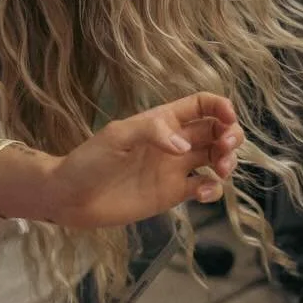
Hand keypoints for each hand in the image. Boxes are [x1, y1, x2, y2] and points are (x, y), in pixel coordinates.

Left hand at [25, 93, 241, 230]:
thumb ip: (151, 132)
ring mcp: (174, 168)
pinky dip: (212, 189)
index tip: (227, 120)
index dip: (220, 107)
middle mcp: (173, 142)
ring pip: (215, 158)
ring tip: (220, 170)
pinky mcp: (172, 194)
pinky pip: (203, 187)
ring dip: (228, 161)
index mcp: (162, 120)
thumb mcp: (116, 137)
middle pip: (216, 131)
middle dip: (231, 135)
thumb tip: (183, 145)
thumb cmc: (89, 161)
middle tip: (225, 147)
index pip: (201, 105)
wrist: (71, 197)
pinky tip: (201, 193)